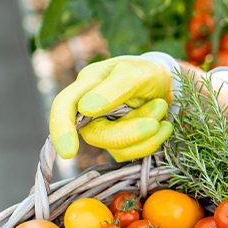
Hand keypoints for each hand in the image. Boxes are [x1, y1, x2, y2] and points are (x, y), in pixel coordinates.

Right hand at [49, 56, 174, 160]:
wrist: (166, 85)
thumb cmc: (145, 73)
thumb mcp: (135, 73)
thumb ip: (113, 89)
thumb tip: (84, 108)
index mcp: (86, 86)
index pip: (63, 107)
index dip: (60, 130)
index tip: (69, 152)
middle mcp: (89, 111)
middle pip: (96, 134)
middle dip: (129, 131)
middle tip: (159, 111)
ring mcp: (104, 129)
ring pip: (116, 148)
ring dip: (146, 132)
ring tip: (160, 106)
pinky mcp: (120, 145)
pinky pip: (132, 154)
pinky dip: (153, 141)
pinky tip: (164, 125)